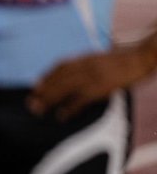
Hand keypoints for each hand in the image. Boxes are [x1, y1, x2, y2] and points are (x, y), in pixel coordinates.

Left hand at [29, 44, 151, 120]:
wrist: (144, 57)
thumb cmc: (127, 60)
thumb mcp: (104, 58)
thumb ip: (90, 63)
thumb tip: (79, 72)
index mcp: (87, 57)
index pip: (61, 66)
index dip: (47, 76)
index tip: (35, 85)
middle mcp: (86, 66)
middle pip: (58, 79)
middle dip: (43, 91)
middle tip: (30, 102)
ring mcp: (92, 76)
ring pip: (64, 89)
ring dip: (49, 100)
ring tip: (38, 110)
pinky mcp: (100, 88)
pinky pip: (80, 100)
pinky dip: (69, 108)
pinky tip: (61, 116)